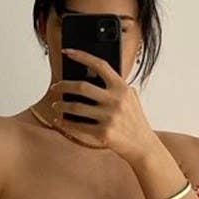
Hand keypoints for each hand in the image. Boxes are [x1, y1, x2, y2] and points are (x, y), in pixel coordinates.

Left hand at [49, 47, 158, 165]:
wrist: (143, 145)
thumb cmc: (134, 121)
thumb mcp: (131, 98)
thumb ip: (116, 87)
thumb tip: (93, 75)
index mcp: (122, 88)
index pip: (100, 65)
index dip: (82, 56)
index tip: (67, 52)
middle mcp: (116, 100)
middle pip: (82, 86)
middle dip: (63, 85)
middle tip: (55, 87)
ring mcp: (109, 117)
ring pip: (76, 107)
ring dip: (61, 105)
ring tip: (55, 105)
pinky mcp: (104, 132)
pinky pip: (79, 126)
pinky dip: (66, 123)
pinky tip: (60, 120)